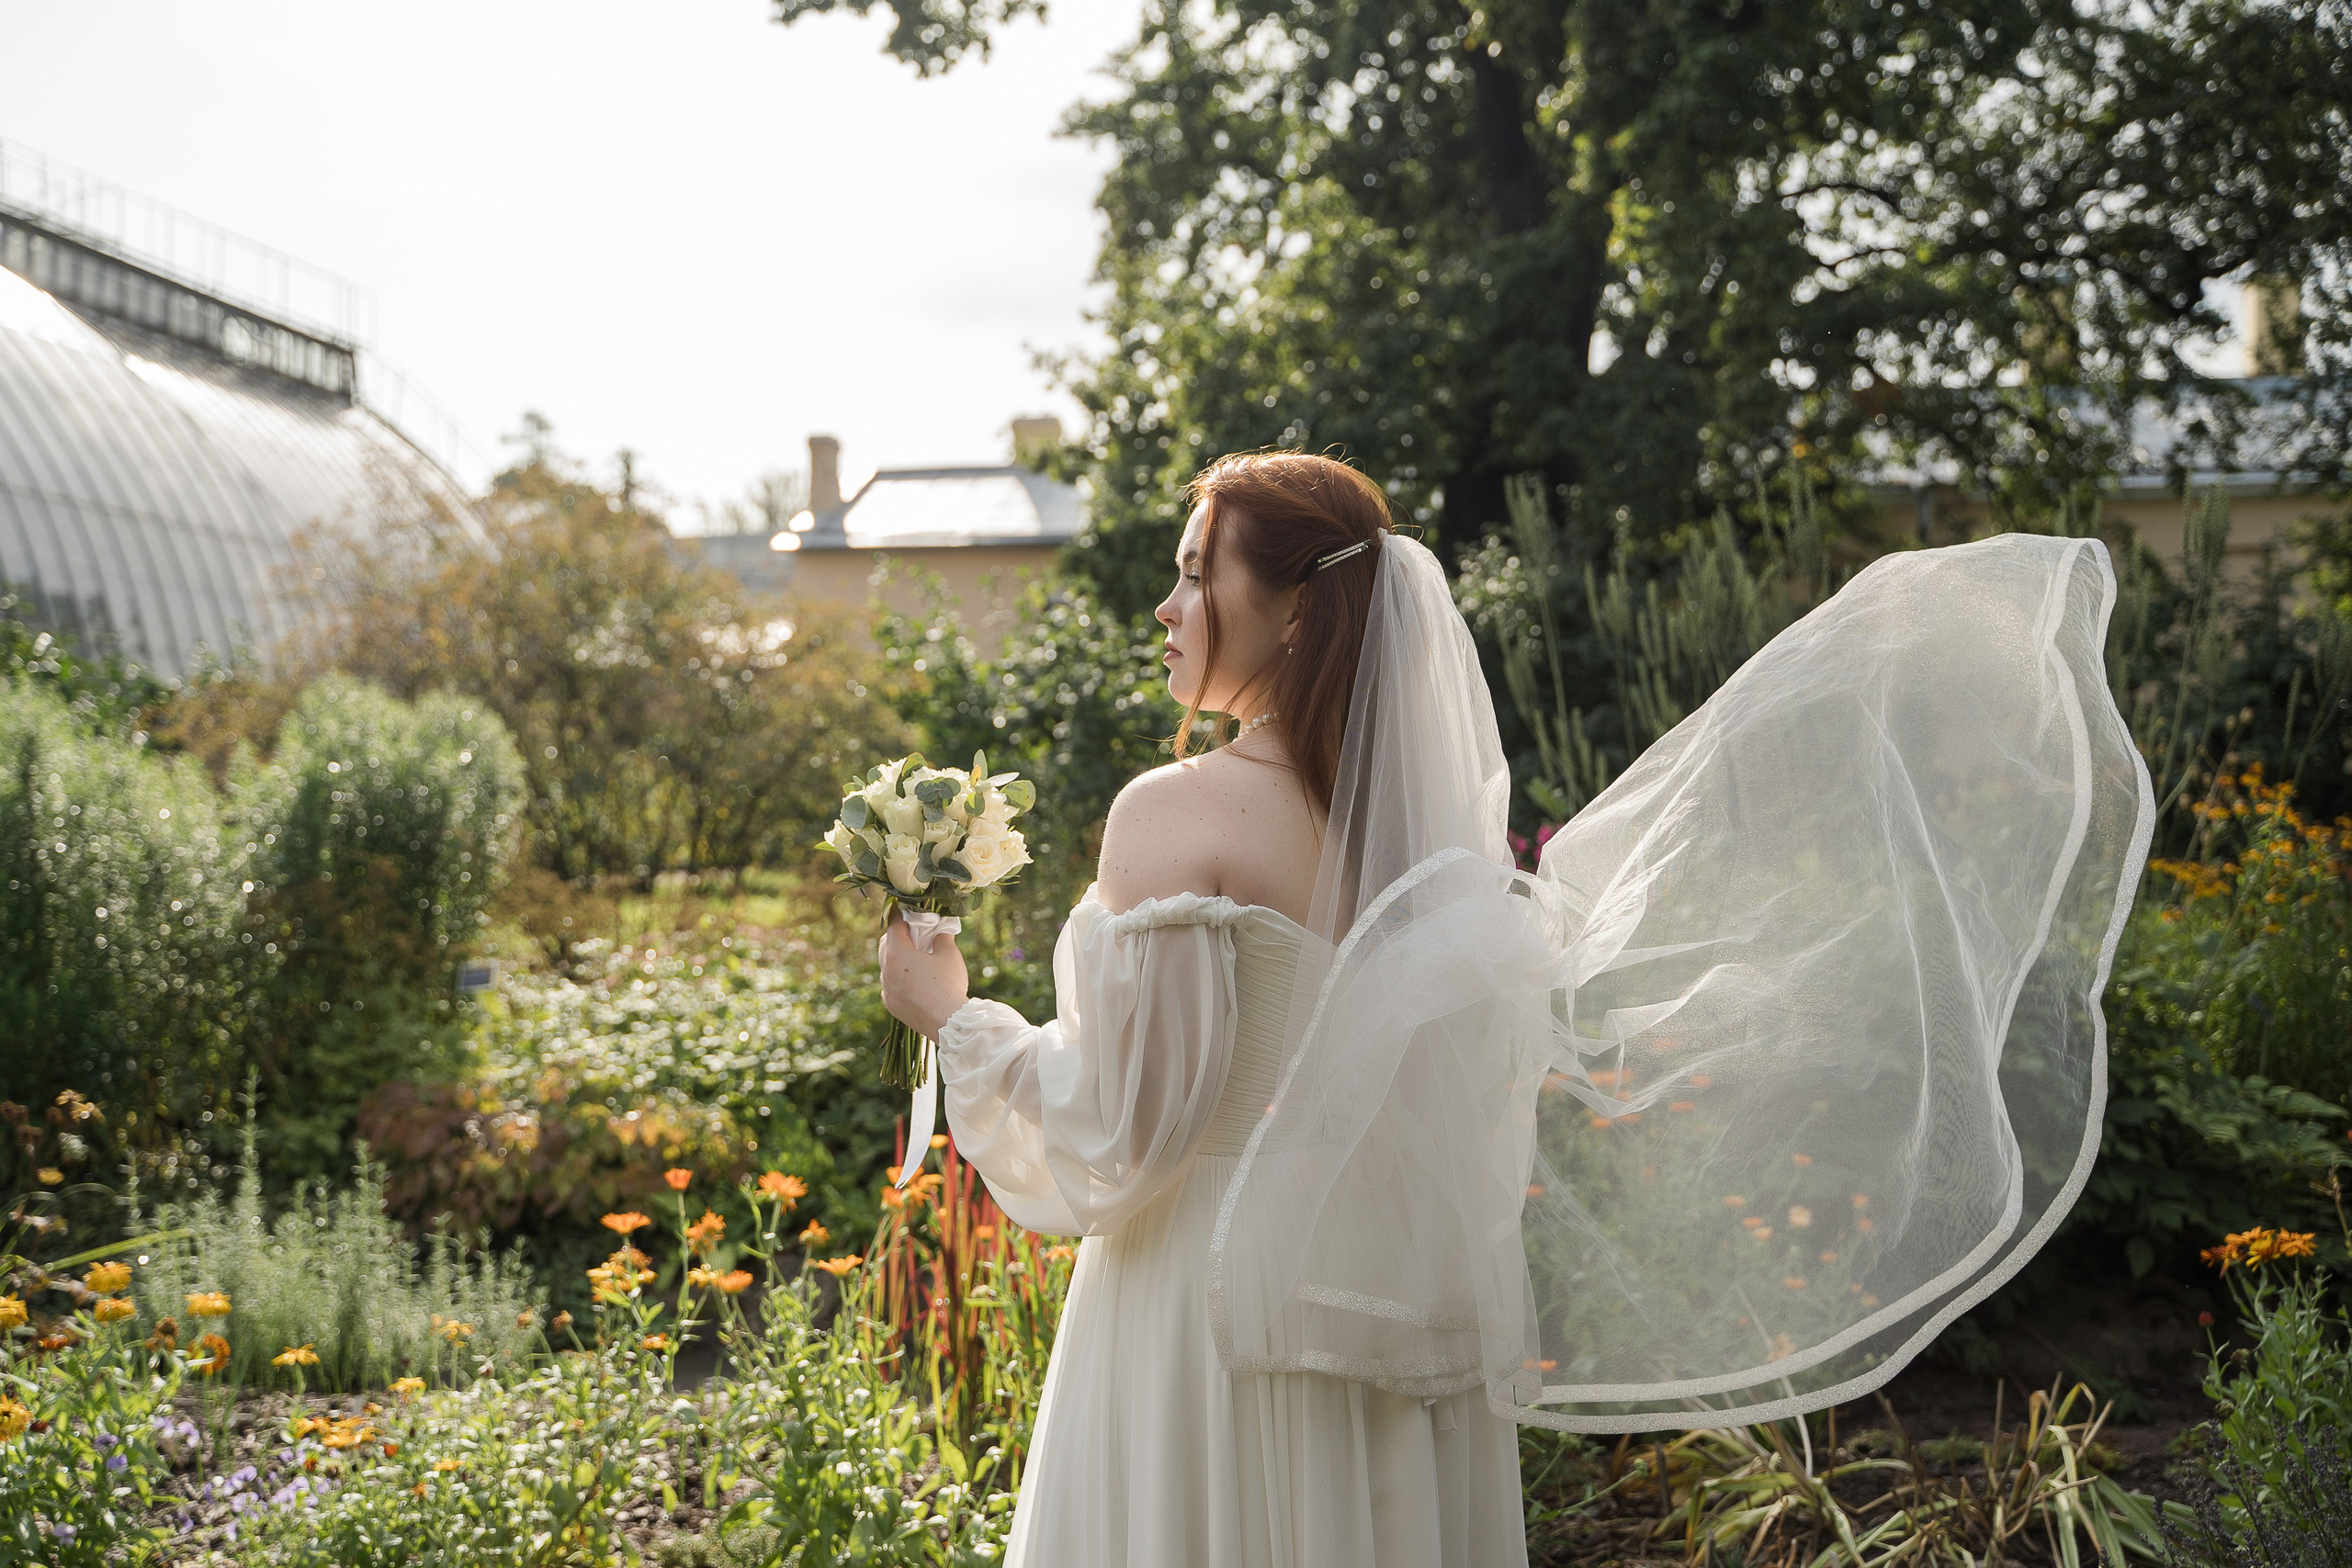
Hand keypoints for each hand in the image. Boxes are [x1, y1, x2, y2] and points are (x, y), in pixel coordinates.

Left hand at [879, 913, 970, 1038]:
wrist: (946, 1021)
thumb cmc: (948, 984)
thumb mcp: (950, 955)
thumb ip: (943, 937)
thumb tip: (941, 931)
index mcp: (897, 952)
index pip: (893, 925)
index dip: (901, 914)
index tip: (906, 909)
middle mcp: (886, 969)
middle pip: (886, 944)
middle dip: (897, 935)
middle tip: (914, 933)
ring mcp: (886, 989)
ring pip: (886, 966)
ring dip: (897, 959)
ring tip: (916, 959)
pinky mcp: (891, 1005)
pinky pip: (890, 986)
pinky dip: (898, 979)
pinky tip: (912, 982)